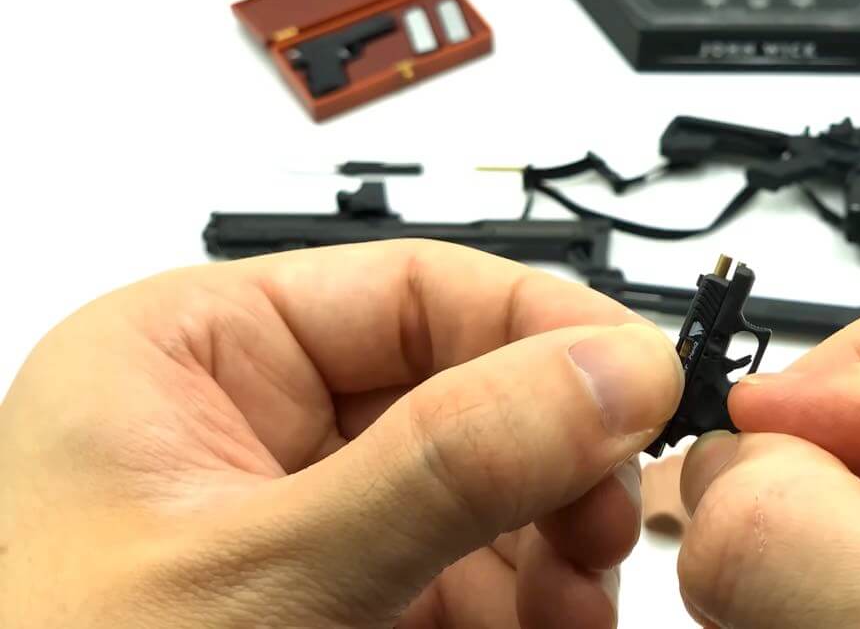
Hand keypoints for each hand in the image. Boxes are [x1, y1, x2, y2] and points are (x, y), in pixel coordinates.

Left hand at [0, 241, 681, 627]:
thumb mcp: (267, 574)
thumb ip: (446, 465)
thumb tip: (611, 370)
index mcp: (194, 356)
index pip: (413, 288)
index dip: (541, 326)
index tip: (641, 380)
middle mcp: (256, 429)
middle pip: (467, 390)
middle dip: (555, 457)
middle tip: (607, 514)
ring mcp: (309, 526)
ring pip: (487, 493)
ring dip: (557, 542)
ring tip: (578, 599)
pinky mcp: (345, 607)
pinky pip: (473, 577)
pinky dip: (534, 602)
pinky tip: (556, 625)